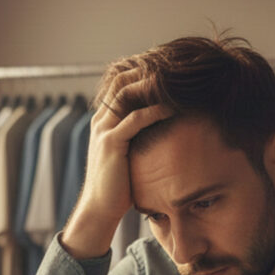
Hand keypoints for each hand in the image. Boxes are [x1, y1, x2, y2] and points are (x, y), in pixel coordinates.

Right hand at [61, 74, 171, 258]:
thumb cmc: (117, 185)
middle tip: (173, 67)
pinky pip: (135, 119)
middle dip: (146, 69)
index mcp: (103, 120)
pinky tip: (173, 107)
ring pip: (126, 93)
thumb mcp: (125, 154)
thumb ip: (135, 137)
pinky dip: (155, 110)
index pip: (118, 82)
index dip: (140, 71)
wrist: (100, 207)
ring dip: (151, 84)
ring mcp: (104, 130)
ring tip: (174, 80)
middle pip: (121, 79)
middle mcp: (100, 120)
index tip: (165, 69)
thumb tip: (158, 130)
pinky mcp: (111, 143)